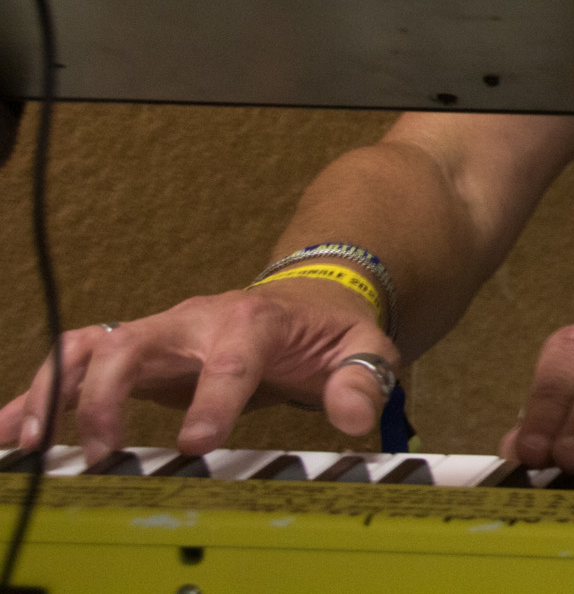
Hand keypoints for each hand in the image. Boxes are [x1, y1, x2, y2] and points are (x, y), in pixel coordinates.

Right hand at [0, 278, 395, 461]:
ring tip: (30, 442)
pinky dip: (40, 394)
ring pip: (91, 349)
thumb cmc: (328, 328)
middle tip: (103, 452)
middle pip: (135, 342)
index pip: (230, 355)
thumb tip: (354, 416)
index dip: (212, 397)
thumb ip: (362, 378)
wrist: (308, 298)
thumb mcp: (362, 346)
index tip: (196, 443)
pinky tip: (10, 430)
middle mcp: (194, 321)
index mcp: (254, 319)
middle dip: (110, 395)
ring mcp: (158, 336)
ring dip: (54, 392)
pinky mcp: (137, 354)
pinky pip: (77, 365)